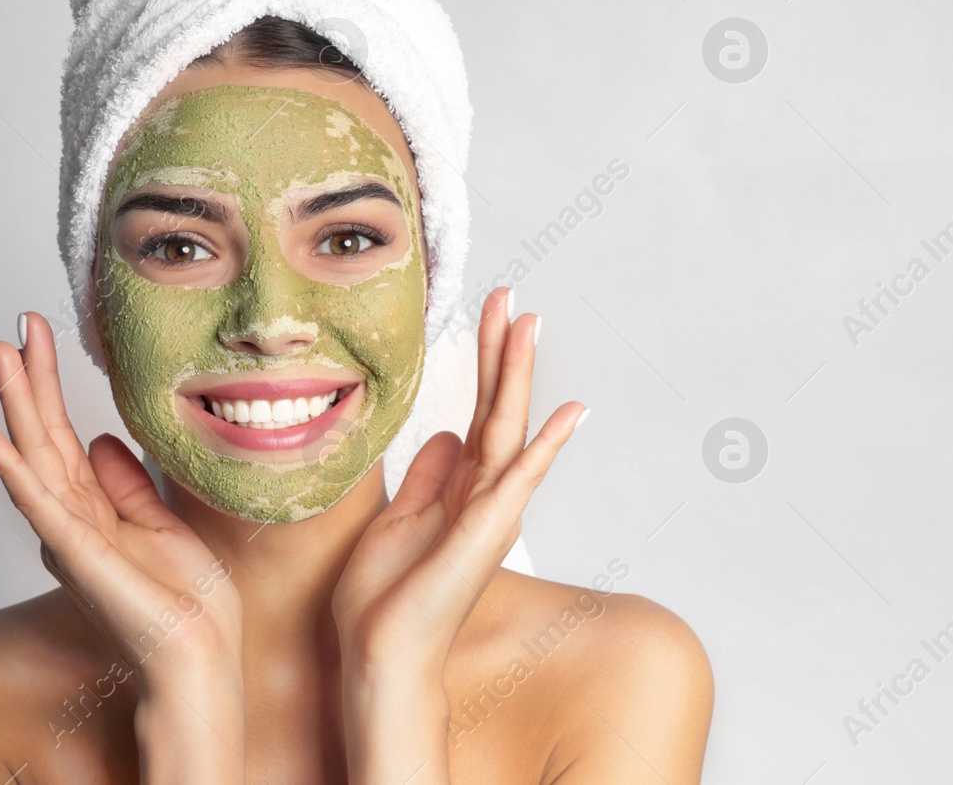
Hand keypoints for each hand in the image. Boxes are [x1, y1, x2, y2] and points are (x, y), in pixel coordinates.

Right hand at [0, 312, 243, 689]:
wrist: (199, 655)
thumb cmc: (183, 602)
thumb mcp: (159, 523)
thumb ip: (127, 483)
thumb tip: (103, 439)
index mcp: (90, 510)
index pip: (61, 435)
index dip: (47, 385)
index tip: (37, 336)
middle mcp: (69, 520)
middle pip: (41, 437)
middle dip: (26, 381)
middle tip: (9, 328)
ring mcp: (69, 536)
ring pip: (33, 458)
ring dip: (14, 406)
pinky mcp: (78, 555)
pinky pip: (40, 504)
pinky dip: (13, 471)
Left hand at [331, 288, 586, 675]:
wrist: (380, 656)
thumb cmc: (384, 601)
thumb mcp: (396, 519)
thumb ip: (426, 478)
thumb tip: (445, 434)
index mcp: (459, 492)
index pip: (478, 413)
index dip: (484, 363)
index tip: (488, 314)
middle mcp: (483, 497)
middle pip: (499, 410)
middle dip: (504, 352)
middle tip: (511, 295)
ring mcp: (490, 512)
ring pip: (510, 427)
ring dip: (518, 374)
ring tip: (528, 322)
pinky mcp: (486, 530)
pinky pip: (520, 477)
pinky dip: (547, 443)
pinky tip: (572, 411)